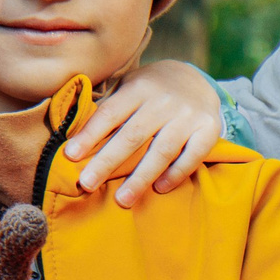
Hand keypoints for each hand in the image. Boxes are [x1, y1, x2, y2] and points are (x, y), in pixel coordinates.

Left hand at [64, 60, 226, 206]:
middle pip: (132, 136)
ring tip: (121, 200)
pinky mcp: (209, 129)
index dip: (90, 135)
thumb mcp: (128, 86)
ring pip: (161, 151)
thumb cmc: (150, 90)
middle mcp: (163, 101)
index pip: (110, 113)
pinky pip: (192, 156)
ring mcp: (188, 116)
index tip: (70, 156)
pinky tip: (159, 188)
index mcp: (138, 88)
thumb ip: (108, 106)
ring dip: (140, 178)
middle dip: (107, 161)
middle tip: (87, 184)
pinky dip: (176, 174)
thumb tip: (73, 132)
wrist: (196, 79)